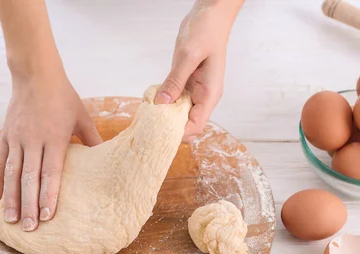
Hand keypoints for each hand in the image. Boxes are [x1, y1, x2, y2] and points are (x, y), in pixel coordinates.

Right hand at [0, 75, 101, 231]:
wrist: (36, 74)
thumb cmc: (63, 97)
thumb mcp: (82, 116)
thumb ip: (92, 140)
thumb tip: (105, 160)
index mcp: (54, 137)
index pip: (51, 172)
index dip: (48, 195)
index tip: (46, 216)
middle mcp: (33, 139)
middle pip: (29, 178)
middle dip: (28, 204)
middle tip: (29, 228)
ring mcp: (16, 138)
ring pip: (12, 173)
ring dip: (11, 198)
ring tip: (11, 220)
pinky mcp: (5, 136)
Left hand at [156, 1, 241, 140]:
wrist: (211, 13)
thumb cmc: (206, 31)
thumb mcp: (188, 55)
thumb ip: (175, 80)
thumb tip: (163, 103)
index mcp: (210, 93)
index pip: (197, 126)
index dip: (179, 133)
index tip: (160, 132)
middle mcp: (204, 95)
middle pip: (187, 123)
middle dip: (169, 126)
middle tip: (149, 125)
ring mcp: (195, 89)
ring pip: (179, 112)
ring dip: (165, 114)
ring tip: (148, 114)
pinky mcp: (187, 82)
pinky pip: (175, 98)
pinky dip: (164, 101)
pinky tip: (152, 100)